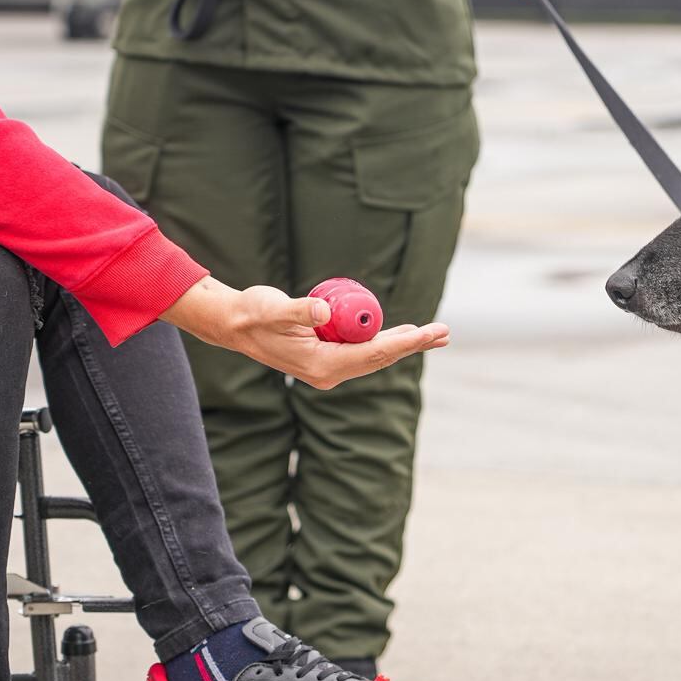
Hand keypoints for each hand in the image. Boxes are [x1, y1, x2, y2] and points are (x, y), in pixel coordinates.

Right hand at [161, 277, 448, 389]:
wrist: (234, 324)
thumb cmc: (253, 314)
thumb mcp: (273, 309)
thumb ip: (299, 310)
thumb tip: (325, 312)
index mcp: (322, 365)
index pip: (373, 354)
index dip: (404, 343)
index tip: (429, 332)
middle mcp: (329, 372)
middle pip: (380, 358)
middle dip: (414, 345)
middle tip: (445, 332)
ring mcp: (328, 366)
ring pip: (374, 355)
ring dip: (404, 344)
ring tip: (434, 334)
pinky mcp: (327, 356)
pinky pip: (363, 349)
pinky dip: (386, 341)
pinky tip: (405, 334)